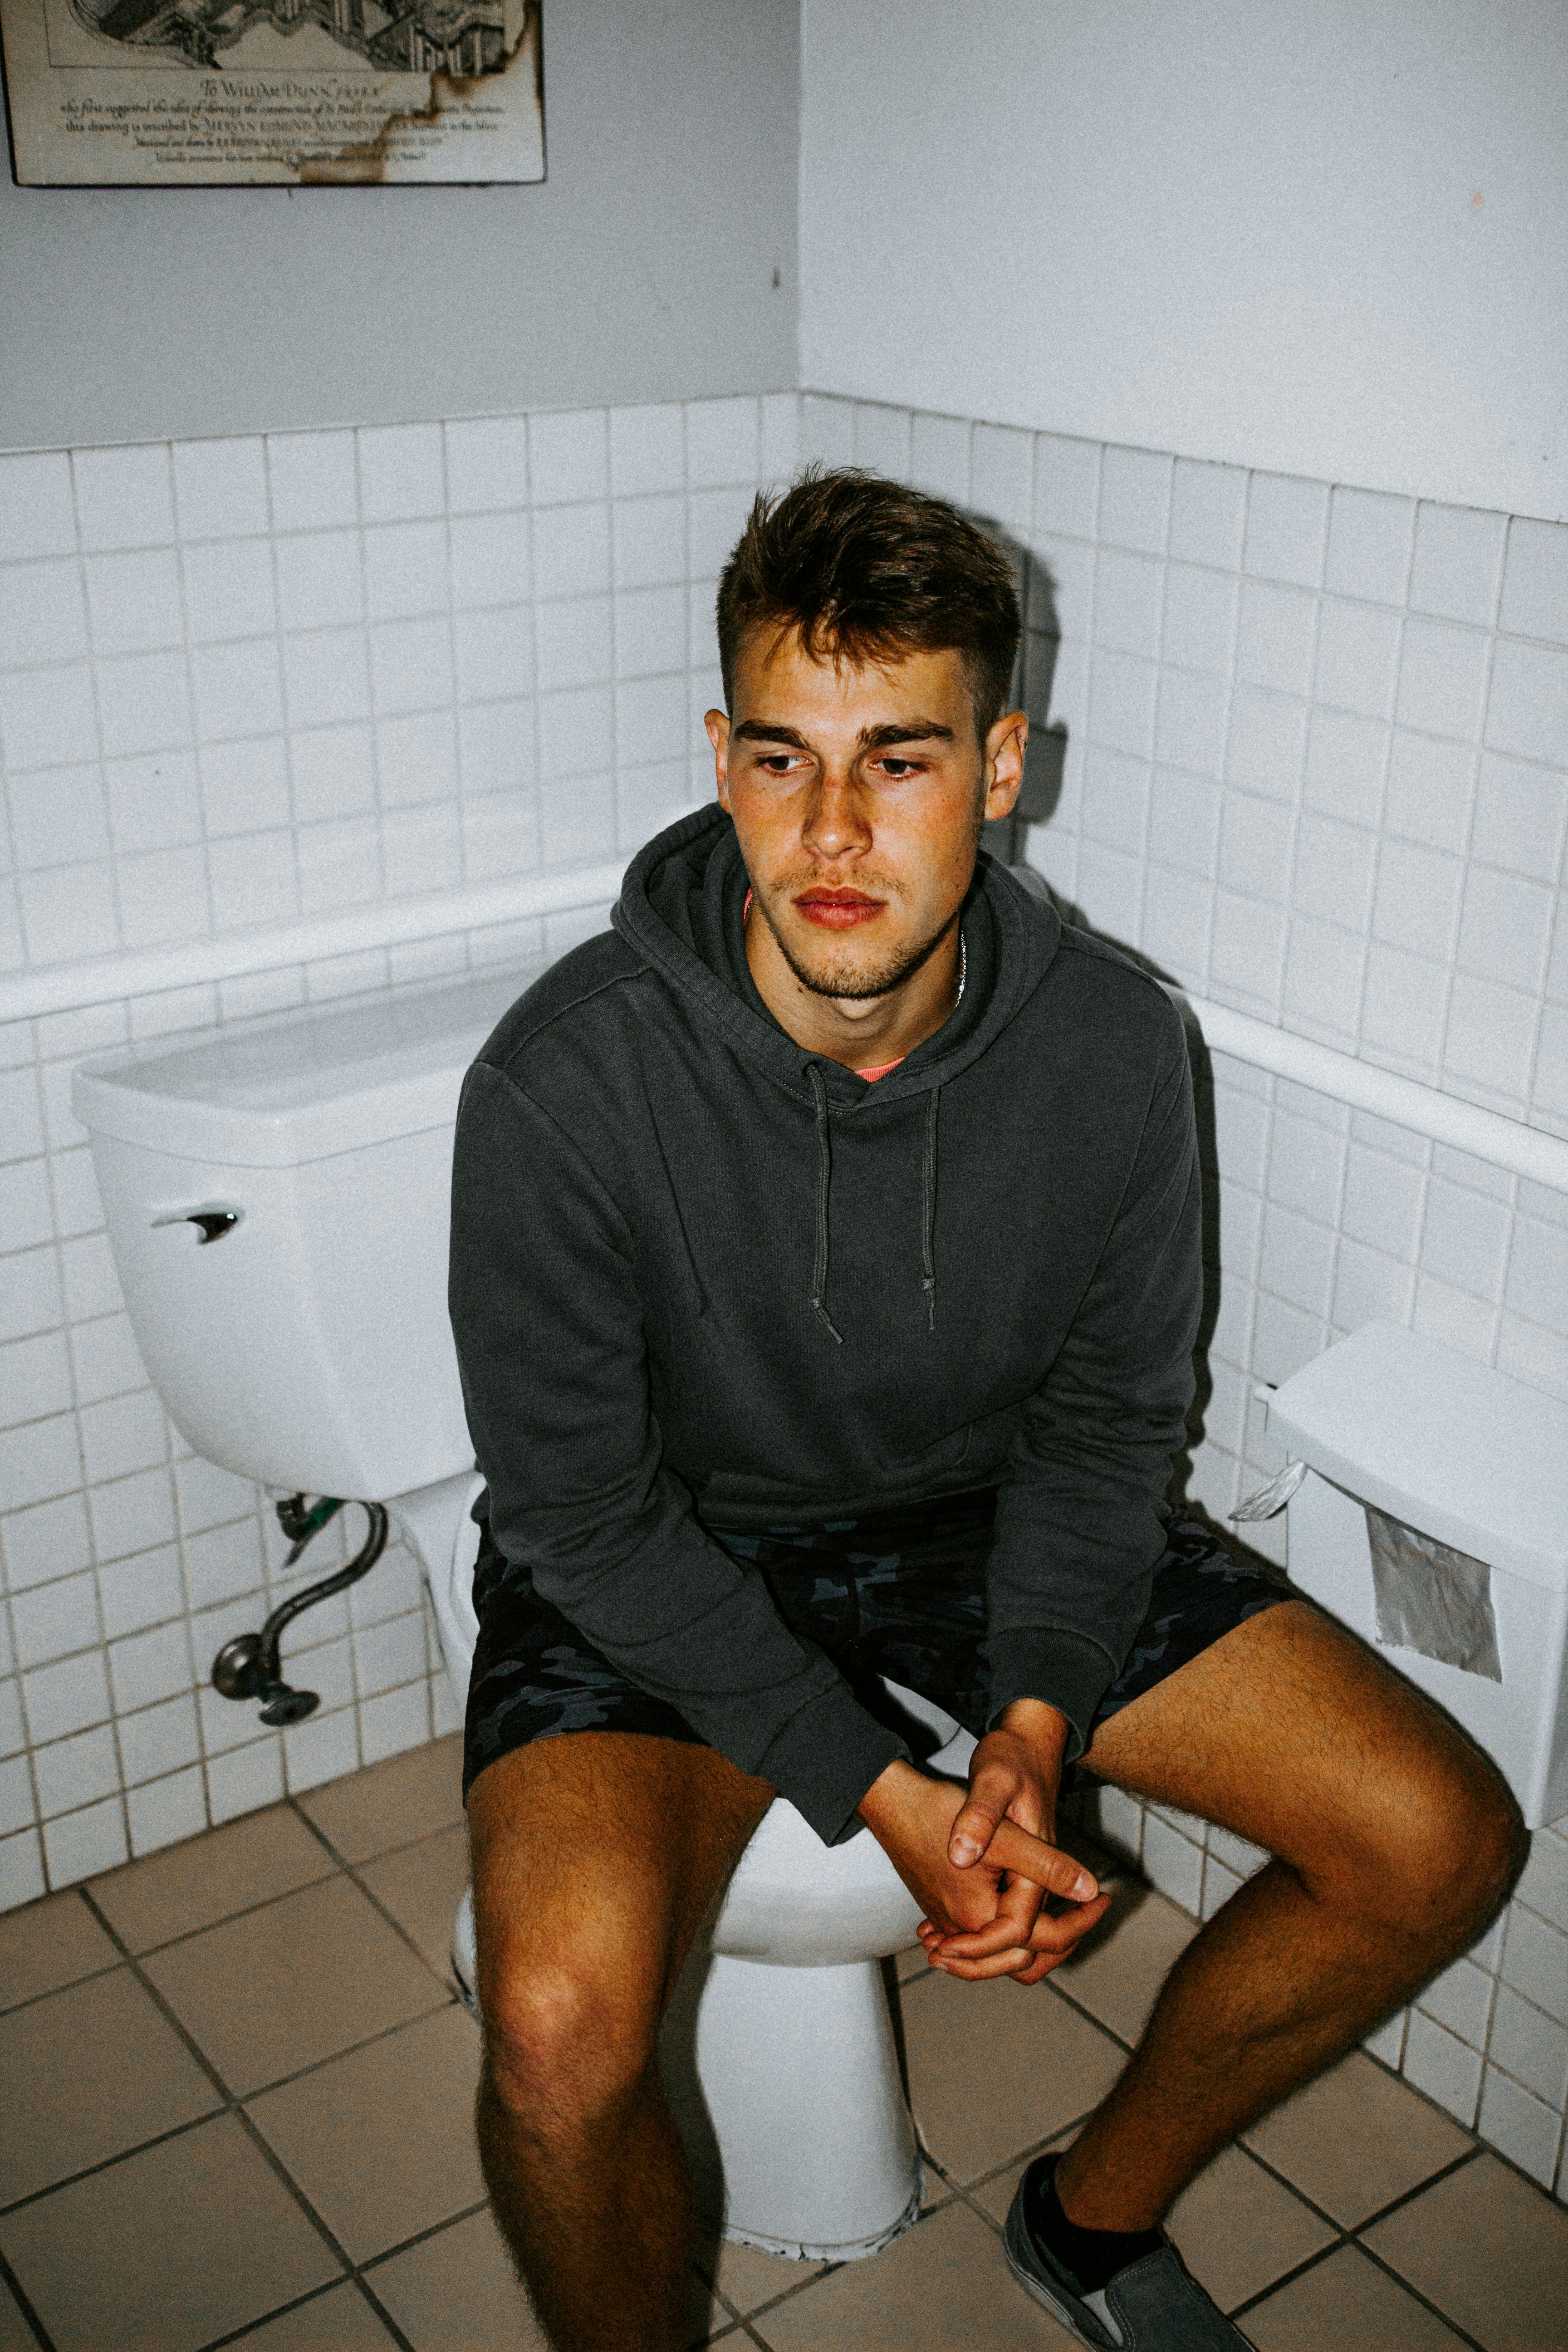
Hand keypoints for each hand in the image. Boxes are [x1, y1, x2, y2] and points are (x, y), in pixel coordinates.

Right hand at [857, 1721, 1103, 1977]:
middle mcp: (961, 1930)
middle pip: (1021, 1960)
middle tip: (1090, 1908)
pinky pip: (980, 1937)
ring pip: (1000, 1952)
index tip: (1105, 1898)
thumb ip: (1047, 1866)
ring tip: (1065, 1909)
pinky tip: (1025, 1906)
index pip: (1043, 1941)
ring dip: (1034, 1938)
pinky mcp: (941, 1911)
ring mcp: (947, 1923)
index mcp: (979, 1917)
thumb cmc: (939, 1811)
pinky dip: (1007, 1931)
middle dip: (1061, 1939)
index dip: (1081, 1923)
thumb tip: (1090, 1890)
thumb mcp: (1005, 1835)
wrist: (891, 1801)